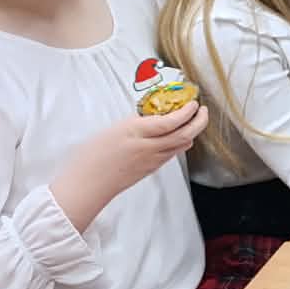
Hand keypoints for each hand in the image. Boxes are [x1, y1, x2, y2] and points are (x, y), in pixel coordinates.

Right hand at [52, 103, 210, 230]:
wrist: (86, 186)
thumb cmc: (90, 157)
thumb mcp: (112, 129)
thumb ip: (136, 122)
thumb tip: (153, 115)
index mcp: (136, 133)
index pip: (171, 121)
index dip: (187, 112)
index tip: (193, 102)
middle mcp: (148, 147)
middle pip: (184, 134)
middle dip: (199, 121)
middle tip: (203, 110)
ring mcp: (151, 161)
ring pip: (181, 145)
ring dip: (192, 132)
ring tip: (193, 120)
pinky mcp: (150, 170)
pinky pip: (172, 154)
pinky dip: (180, 142)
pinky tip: (177, 136)